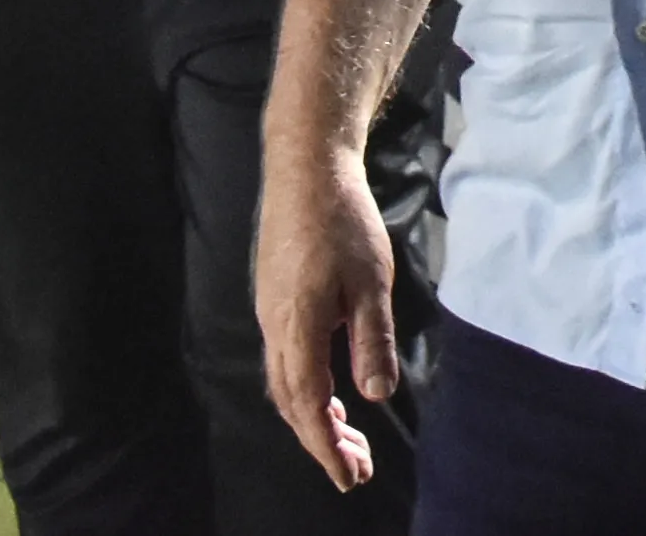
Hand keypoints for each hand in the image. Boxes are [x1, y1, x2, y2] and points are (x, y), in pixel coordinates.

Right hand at [255, 152, 398, 492]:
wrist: (305, 168)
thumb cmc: (343, 219)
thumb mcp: (371, 281)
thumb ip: (372, 340)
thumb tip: (376, 395)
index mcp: (297, 325)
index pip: (309, 405)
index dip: (328, 448)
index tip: (350, 477)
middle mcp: (275, 325)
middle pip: (291, 402)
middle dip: (322, 442)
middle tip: (356, 470)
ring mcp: (269, 311)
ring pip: (285, 382)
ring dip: (313, 417)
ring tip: (348, 439)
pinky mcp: (273, 297)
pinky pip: (284, 359)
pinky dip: (306, 388)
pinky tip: (332, 388)